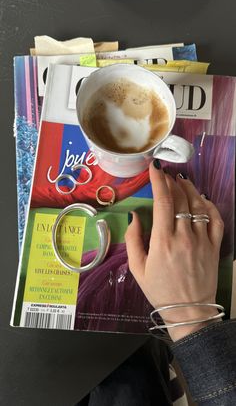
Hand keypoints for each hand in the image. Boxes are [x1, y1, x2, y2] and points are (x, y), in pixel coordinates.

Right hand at [125, 161, 223, 340]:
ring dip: (189, 189)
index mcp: (163, 241)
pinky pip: (216, 219)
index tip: (154, 168)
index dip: (158, 181)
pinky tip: (202, 198)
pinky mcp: (214, 246)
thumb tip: (135, 215)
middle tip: (165, 174)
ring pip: (198, 205)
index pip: (163, 202)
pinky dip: (210, 205)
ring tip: (181, 181)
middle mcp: (184, 236)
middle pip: (180, 199)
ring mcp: (202, 240)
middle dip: (171, 182)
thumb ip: (133, 239)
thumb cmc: (159, 290)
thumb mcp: (137, 268)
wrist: (189, 310)